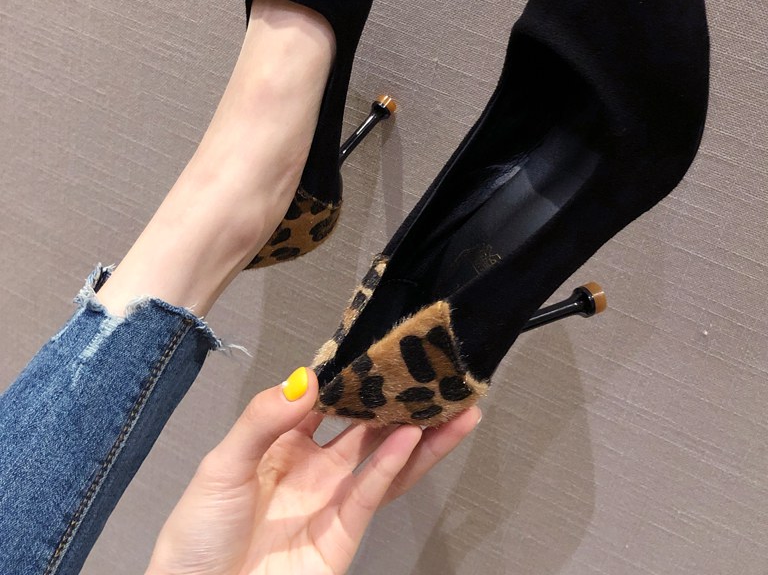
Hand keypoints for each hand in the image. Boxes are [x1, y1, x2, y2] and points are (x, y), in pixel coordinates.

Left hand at [146, 367, 479, 574]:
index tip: (382, 350)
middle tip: (434, 374)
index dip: (356, 377)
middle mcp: (316, 466)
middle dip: (401, 402)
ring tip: (453, 405)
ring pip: (386, 458)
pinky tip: (414, 436)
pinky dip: (395, 463)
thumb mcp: (224, 464)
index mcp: (285, 442)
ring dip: (420, 433)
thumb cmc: (199, 532)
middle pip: (368, 427)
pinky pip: (374, 492)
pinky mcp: (344, 531)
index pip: (330, 400)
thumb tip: (306, 377)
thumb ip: (263, 419)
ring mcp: (333, 497)